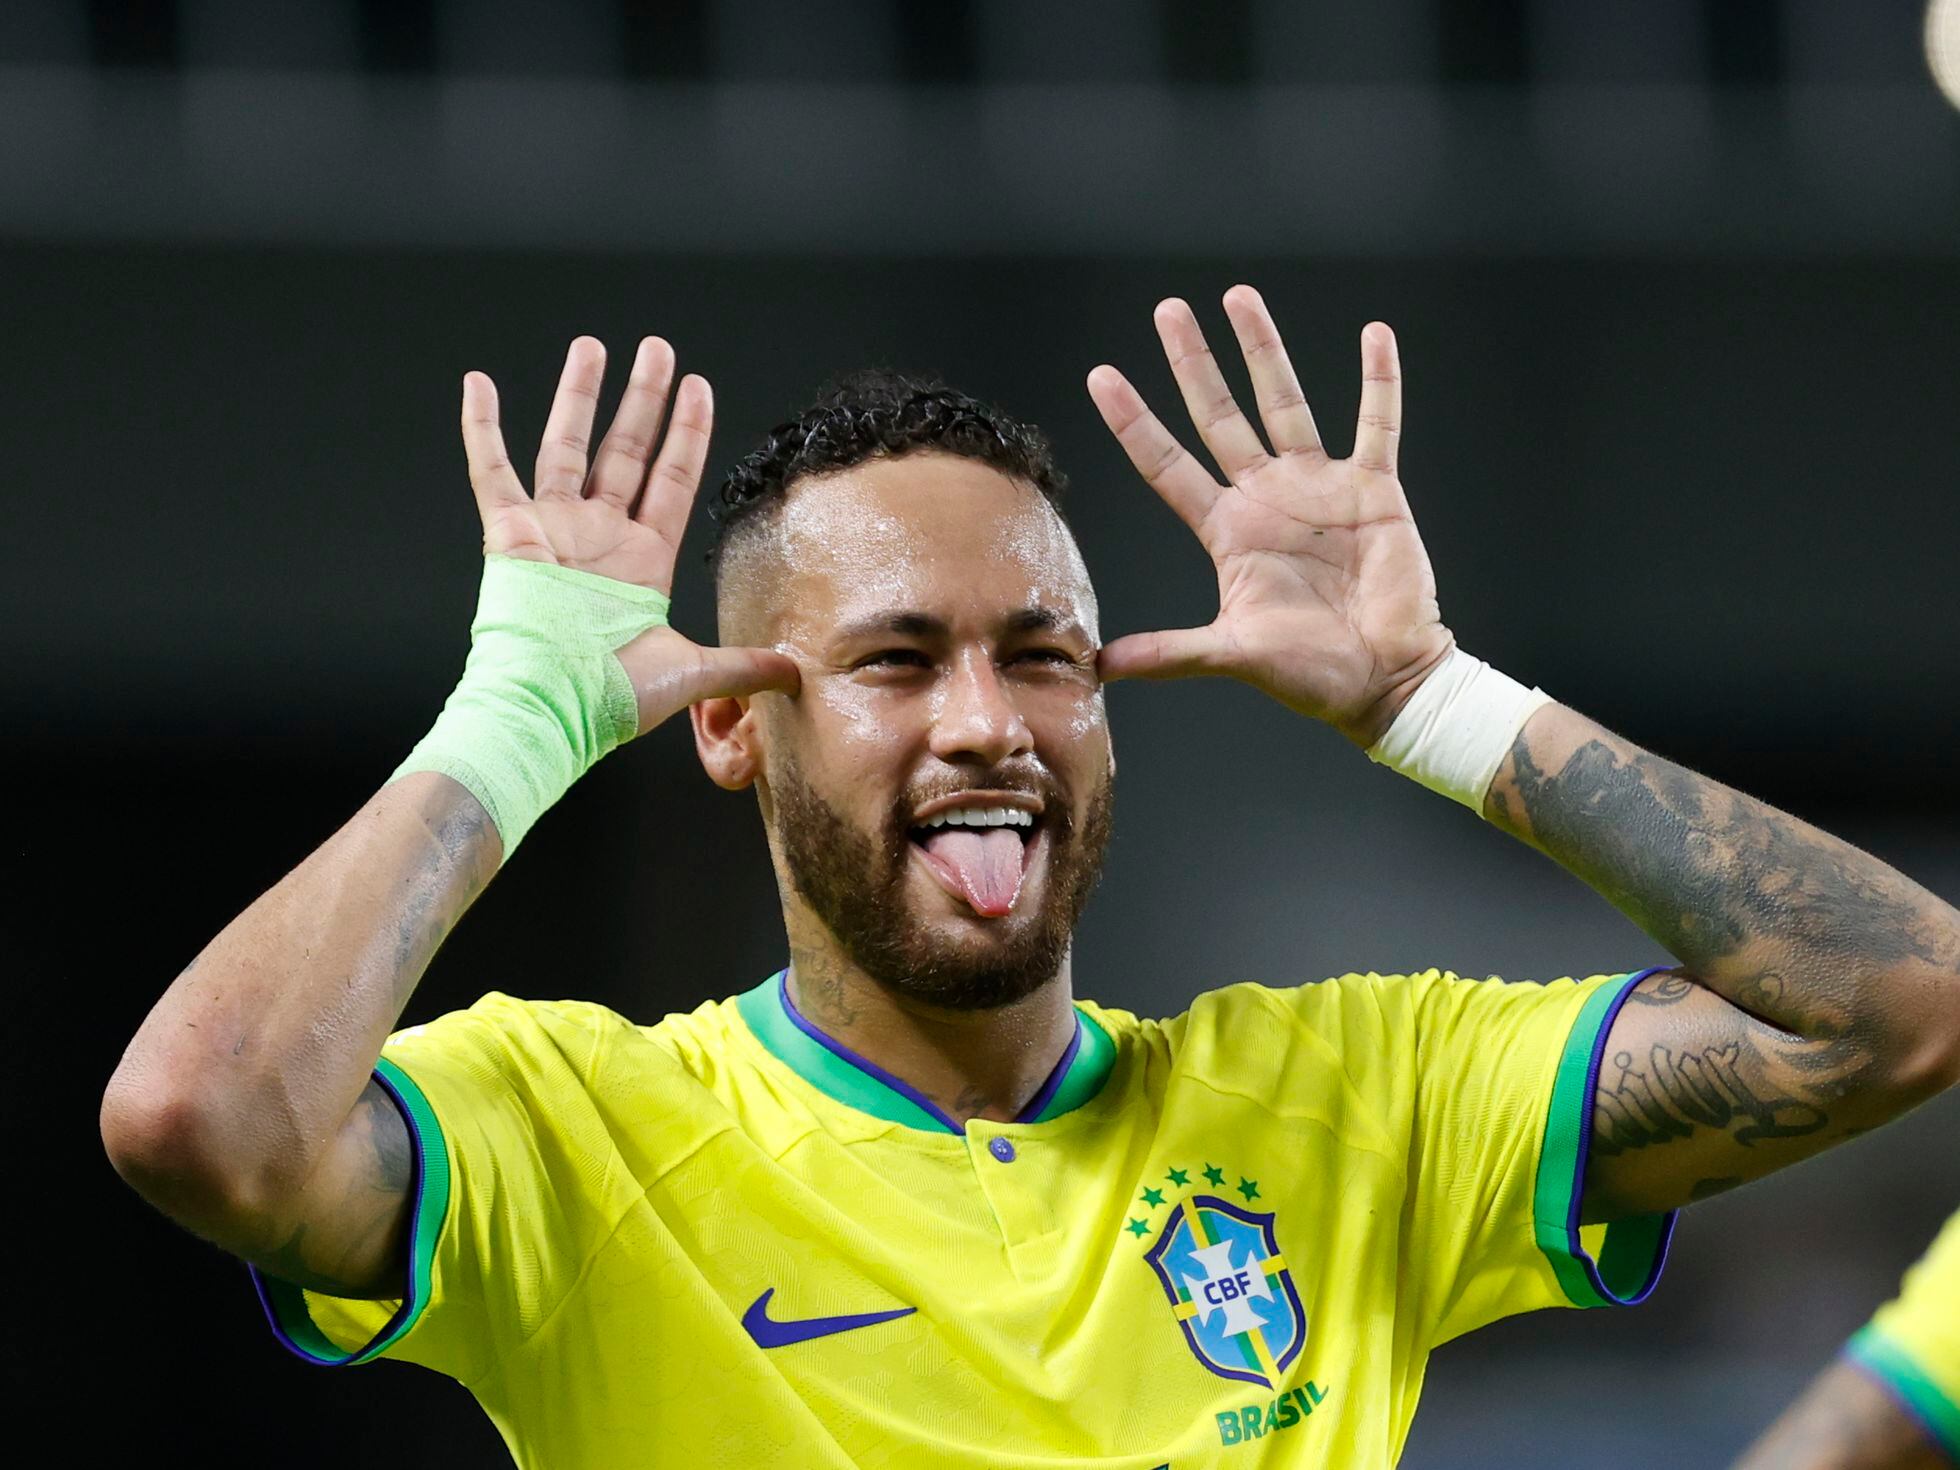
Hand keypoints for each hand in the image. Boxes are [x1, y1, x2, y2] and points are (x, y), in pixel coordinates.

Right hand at [462, 336, 798, 732]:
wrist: (550, 709)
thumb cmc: (611, 697)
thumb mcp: (693, 673)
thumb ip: (744, 665)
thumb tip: (798, 671)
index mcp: (643, 561)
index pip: (674, 479)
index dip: (688, 433)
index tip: (699, 388)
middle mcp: (600, 536)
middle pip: (627, 450)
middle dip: (644, 398)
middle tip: (657, 349)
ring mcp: (554, 530)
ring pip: (567, 446)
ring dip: (579, 395)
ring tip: (592, 345)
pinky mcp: (510, 534)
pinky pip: (490, 469)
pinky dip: (480, 427)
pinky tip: (477, 382)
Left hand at [1087, 288, 1450, 745]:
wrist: (1385, 680)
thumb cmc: (1311, 673)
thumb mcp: (1233, 655)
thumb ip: (1171, 653)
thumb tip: (1100, 665)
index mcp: (1228, 530)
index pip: (1167, 464)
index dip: (1135, 422)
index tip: (1101, 375)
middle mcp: (1267, 497)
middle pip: (1219, 415)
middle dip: (1193, 363)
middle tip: (1167, 310)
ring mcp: (1320, 488)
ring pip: (1286, 402)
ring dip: (1264, 350)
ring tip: (1239, 297)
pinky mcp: (1374, 490)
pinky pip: (1377, 424)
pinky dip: (1378, 381)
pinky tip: (1374, 334)